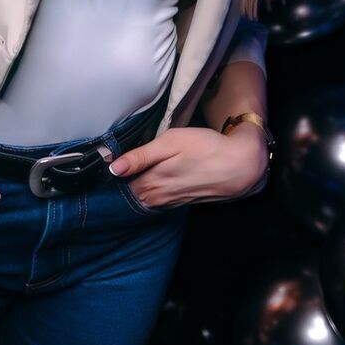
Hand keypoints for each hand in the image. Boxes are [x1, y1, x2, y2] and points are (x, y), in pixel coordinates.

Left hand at [108, 123, 268, 208]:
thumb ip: (141, 156)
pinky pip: (159, 201)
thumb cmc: (205, 148)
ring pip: (145, 199)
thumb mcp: (170, 142)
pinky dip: (152, 193)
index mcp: (152, 182)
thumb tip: (113, 169)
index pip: (121, 184)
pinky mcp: (183, 201)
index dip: (113, 174)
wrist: (240, 166)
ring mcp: (172, 201)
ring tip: (132, 175)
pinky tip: (154, 181)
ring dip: (137, 189)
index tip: (104, 164)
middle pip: (131, 194)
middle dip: (122, 184)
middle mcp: (159, 197)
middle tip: (116, 168)